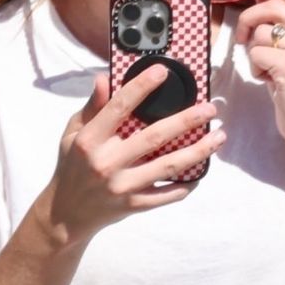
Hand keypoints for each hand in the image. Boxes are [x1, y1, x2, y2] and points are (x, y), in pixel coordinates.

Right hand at [45, 67, 223, 243]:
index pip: (119, 107)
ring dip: (198, 151)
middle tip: (210, 108)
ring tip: (218, 137)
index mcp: (90, 140)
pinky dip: (186, 184)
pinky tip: (201, 172)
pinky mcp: (133, 206)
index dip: (141, 86)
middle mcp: (107, 163)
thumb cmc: (71, 166)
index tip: (162, 71)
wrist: (66, 214)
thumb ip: (92, 107)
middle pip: (154, 137)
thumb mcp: (72, 133)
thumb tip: (105, 78)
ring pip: (168, 166)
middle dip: (186, 120)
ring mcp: (122, 187)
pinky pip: (167, 195)